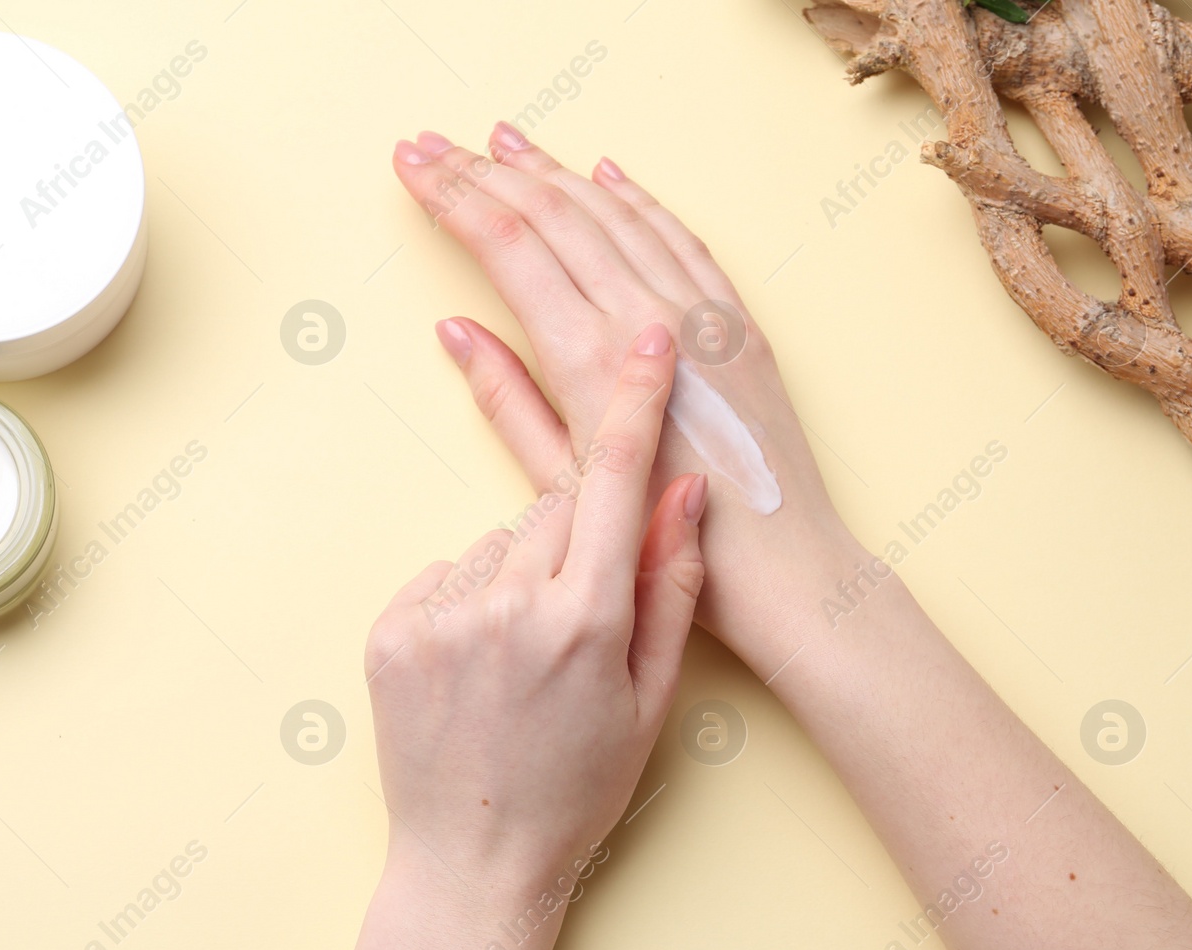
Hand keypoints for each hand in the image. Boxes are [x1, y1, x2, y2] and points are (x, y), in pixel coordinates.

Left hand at [363, 323, 705, 887]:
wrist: (474, 861)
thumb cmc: (576, 788)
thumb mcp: (651, 701)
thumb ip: (671, 587)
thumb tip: (688, 489)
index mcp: (586, 622)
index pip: (617, 481)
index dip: (638, 402)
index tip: (653, 337)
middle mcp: (508, 605)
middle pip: (556, 505)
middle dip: (581, 535)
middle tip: (580, 617)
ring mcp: (439, 616)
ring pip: (500, 539)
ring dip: (521, 572)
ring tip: (521, 660)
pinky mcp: (389, 629)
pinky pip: (446, 572)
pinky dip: (466, 598)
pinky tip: (476, 665)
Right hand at [391, 126, 865, 661]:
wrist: (779, 566)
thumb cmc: (660, 542)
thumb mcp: (563, 483)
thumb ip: (507, 400)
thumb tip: (456, 331)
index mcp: (589, 357)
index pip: (506, 245)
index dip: (451, 196)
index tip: (411, 165)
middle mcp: (645, 316)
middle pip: (551, 213)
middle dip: (483, 170)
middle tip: (433, 144)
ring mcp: (698, 310)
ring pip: (611, 212)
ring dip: (551, 169)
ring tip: (504, 140)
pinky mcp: (737, 320)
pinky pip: (678, 235)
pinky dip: (636, 198)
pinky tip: (605, 172)